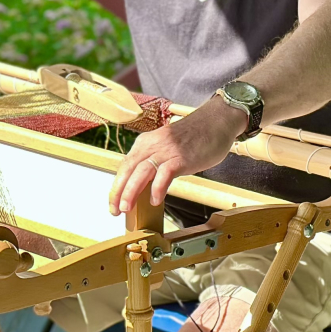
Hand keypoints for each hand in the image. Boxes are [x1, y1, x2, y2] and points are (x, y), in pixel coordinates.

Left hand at [109, 99, 246, 217]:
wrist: (216, 121)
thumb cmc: (195, 137)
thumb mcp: (167, 147)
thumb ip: (154, 162)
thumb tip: (143, 187)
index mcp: (146, 142)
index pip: (125, 166)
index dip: (116, 187)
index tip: (113, 204)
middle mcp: (152, 145)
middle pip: (128, 169)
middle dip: (118, 191)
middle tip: (115, 210)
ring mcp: (167, 150)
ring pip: (141, 172)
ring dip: (131, 191)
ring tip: (126, 208)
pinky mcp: (181, 157)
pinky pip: (165, 174)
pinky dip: (158, 188)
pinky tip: (156, 200)